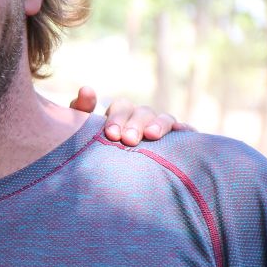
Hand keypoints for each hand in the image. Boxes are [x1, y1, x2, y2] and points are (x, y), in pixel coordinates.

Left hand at [69, 86, 191, 146]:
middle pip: (142, 112)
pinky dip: (186, 129)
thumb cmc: (94, 149)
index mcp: (120, 114)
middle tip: (128, 140)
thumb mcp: (83, 131)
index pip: (121, 107)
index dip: (117, 117)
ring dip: (159, 124)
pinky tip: (184, 132)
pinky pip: (185, 131)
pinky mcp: (177, 140)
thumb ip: (80, 111)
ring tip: (152, 135)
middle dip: (135, 124)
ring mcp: (160, 127)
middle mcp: (141, 118)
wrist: (114, 177)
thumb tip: (86, 89)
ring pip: (164, 118)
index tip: (111, 134)